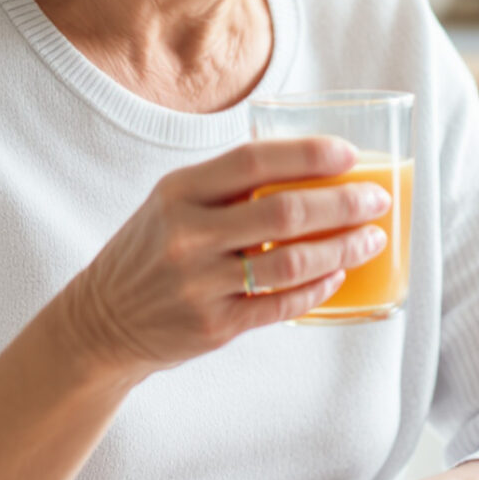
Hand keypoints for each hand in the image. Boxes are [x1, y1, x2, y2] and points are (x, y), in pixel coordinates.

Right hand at [56, 137, 391, 377]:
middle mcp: (188, 235)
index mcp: (179, 192)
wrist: (102, 320)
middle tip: (376, 200)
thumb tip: (311, 167)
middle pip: (284, 212)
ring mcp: (201, 284)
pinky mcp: (214, 325)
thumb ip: (227, 187)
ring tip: (372, 239)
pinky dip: (318, 288)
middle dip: (342, 203)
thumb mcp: (172, 204)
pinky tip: (339, 275)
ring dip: (343, 249)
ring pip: (291, 263)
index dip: (308, 154)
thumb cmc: (152, 250)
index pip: (254, 161)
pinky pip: (281, 305)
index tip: (349, 154)